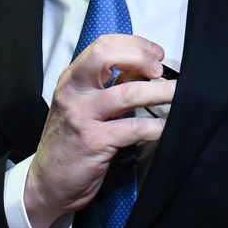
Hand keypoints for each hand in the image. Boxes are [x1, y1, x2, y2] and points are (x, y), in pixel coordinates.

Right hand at [24, 34, 174, 227]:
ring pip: (128, 93)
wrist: (48, 183)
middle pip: (106, 56)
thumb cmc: (72, 141)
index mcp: (72, 79)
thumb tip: (146, 67)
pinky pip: (133, 128)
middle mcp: (74, 93)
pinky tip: (165, 127)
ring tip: (178, 94)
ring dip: (160, 92)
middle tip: (160, 71)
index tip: (156, 54)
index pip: (103, 45)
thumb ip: (110, 84)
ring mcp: (82, 117)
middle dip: (141, 57)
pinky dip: (156, 126)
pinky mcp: (94, 142)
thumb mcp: (85, 105)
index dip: (135, 45)